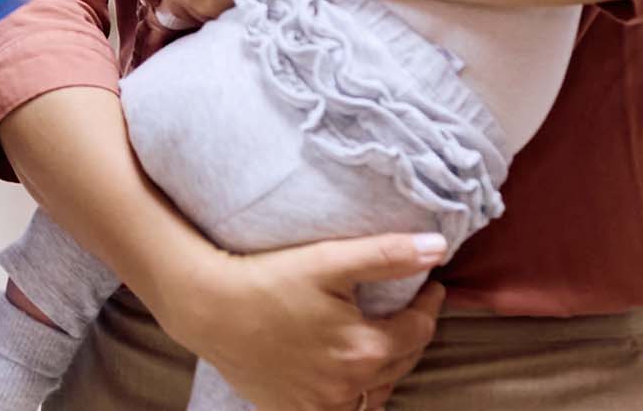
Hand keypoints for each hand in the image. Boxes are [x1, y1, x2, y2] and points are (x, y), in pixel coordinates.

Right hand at [155, 232, 446, 410]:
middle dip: (411, 333)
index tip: (430, 285)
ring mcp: (323, 404)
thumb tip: (437, 247)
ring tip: (381, 340)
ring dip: (387, 367)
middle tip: (408, 308)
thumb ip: (386, 255)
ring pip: (377, 391)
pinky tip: (348, 371)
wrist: (205, 308)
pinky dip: (355, 392)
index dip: (430, 304)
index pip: (420, 329)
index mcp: (365, 349)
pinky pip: (344, 409)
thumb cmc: (265, 280)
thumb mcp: (327, 260)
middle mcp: (350, 386)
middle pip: (403, 361)